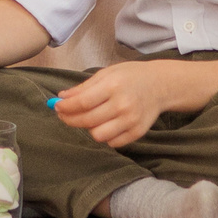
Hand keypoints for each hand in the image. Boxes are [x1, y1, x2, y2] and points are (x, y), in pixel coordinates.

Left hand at [48, 60, 197, 149]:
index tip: (57, 107)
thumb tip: (62, 97)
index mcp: (113, 86)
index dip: (65, 107)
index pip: (82, 102)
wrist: (160, 85)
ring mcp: (131, 121)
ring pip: (98, 135)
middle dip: (70, 119)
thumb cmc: (131, 76)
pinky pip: (113, 143)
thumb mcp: (107, 73)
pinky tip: (106, 124)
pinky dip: (106, 136)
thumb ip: (84, 87)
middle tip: (64, 115)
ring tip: (91, 118)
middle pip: (87, 120)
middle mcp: (123, 105)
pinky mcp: (138, 132)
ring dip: (90, 128)